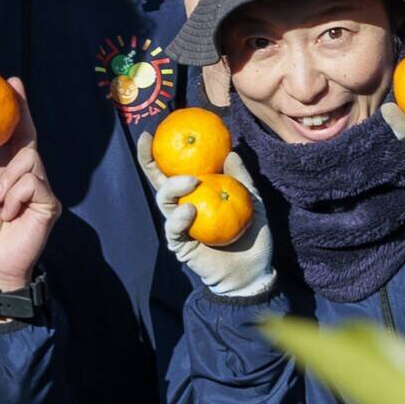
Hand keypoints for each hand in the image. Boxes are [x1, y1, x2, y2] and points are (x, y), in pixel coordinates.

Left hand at [0, 78, 59, 296]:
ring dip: (6, 179)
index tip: (12, 83)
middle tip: (15, 88)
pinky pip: (32, 182)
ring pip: (27, 160)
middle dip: (22, 114)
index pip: (13, 135)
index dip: (16, 110)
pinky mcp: (49, 203)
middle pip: (26, 140)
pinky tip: (9, 212)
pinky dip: (15, 195)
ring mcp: (40, 189)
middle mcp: (26, 176)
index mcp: (7, 172)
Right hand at [135, 134, 274, 300]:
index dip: (160, 153)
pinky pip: (173, 229)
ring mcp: (180, 226)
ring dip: (173, 186)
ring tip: (192, 180)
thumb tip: (231, 153)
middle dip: (149, 161)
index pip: (174, 170)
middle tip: (152, 144)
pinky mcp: (181, 245)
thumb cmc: (253, 236)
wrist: (254, 272)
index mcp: (197, 194)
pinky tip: (190, 210)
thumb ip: (241, 178)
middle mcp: (183, 207)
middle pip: (158, 181)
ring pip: (163, 201)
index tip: (152, 132)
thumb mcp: (253, 201)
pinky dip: (179, 218)